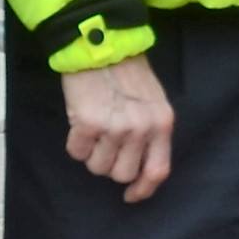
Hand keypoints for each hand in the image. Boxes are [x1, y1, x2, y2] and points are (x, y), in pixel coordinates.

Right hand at [62, 50, 176, 202]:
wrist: (100, 43)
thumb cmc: (126, 70)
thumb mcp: (153, 100)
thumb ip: (151, 131)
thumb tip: (139, 165)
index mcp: (162, 123)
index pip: (158, 171)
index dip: (143, 189)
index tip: (131, 195)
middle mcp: (141, 129)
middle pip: (122, 174)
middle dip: (110, 165)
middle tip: (105, 144)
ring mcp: (114, 127)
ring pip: (98, 167)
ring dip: (92, 153)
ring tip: (93, 128)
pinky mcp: (87, 123)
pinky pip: (77, 152)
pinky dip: (75, 143)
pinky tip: (80, 123)